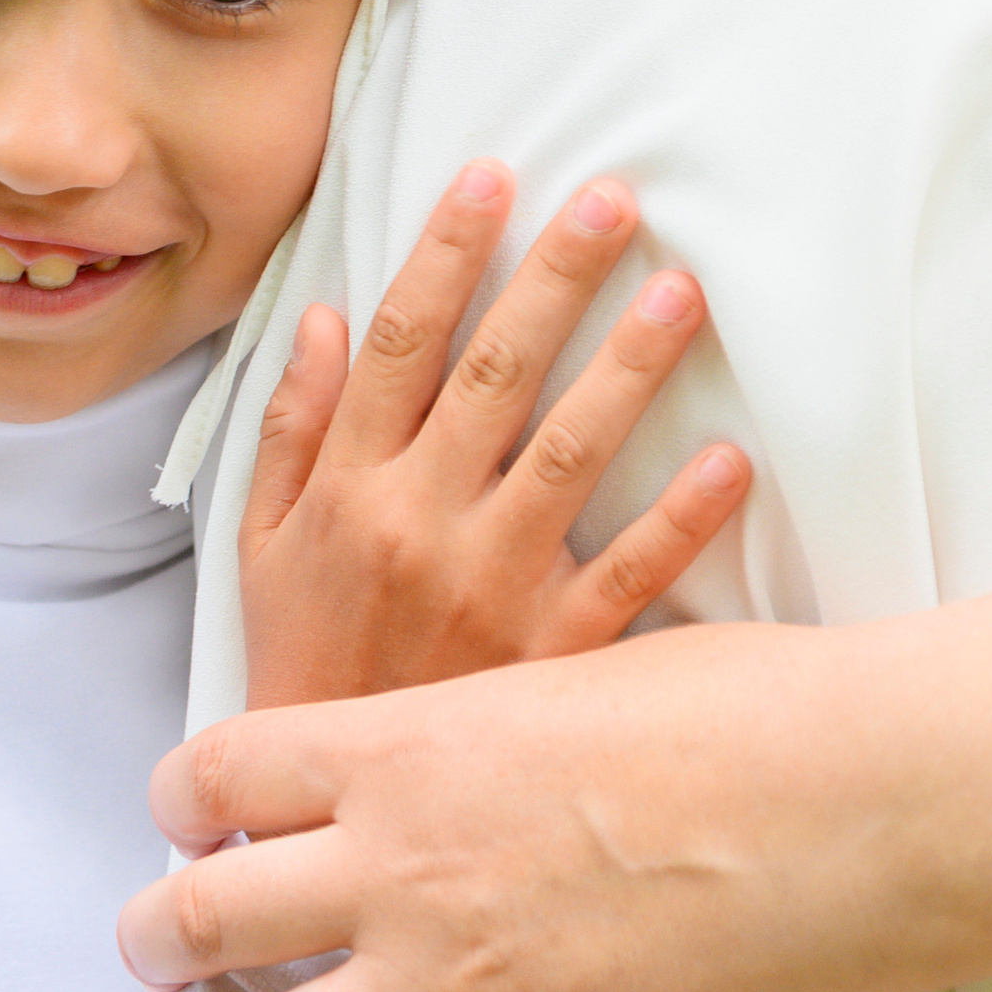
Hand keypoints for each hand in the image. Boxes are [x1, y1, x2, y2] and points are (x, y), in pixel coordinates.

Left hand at [110, 620, 905, 991]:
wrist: (872, 807)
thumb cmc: (755, 713)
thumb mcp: (577, 670)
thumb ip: (477, 725)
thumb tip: (446, 754)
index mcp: (406, 747)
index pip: (218, 775)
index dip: (183, 803)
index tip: (182, 824)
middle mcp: (402, 869)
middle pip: (200, 919)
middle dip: (153, 945)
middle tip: (143, 957)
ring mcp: (463, 987)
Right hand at [239, 160, 747, 707]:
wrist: (334, 813)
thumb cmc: (305, 666)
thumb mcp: (262, 547)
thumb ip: (294, 429)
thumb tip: (326, 319)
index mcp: (350, 489)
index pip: (401, 343)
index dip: (447, 253)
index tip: (493, 178)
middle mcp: (421, 523)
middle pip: (495, 374)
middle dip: (554, 279)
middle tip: (613, 202)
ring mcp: (492, 586)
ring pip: (569, 454)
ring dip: (628, 368)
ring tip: (681, 293)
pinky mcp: (554, 654)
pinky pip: (628, 575)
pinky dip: (681, 519)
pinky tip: (729, 461)